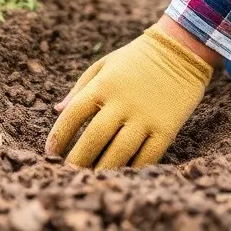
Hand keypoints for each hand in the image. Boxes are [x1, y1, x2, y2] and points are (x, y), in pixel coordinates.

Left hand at [44, 19, 215, 169]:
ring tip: (90, 180)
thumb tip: (57, 111)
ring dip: (103, 169)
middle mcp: (122, 103)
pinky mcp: (166, 129)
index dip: (58, 135)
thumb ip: (79, 88)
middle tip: (67, 173)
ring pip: (120, 153)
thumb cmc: (136, 58)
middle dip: (78, 159)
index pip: (73, 115)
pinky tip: (120, 176)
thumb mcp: (104, 65)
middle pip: (94, 138)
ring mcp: (146, 117)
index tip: (50, 152)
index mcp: (103, 85)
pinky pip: (147, 157)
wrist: (180, 50)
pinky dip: (132, 170)